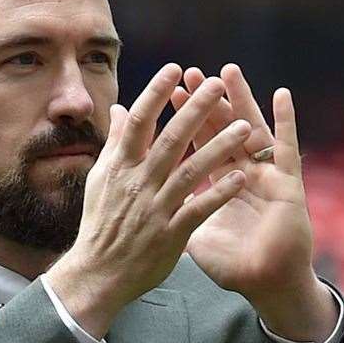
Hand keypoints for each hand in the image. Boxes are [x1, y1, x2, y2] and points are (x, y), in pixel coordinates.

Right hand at [45, 63, 255, 337]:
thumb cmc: (101, 224)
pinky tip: (242, 177)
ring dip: (219, 147)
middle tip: (218, 84)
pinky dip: (220, 193)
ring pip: (191, 171)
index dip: (156, 93)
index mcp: (119, 167)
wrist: (99, 273)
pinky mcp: (170, 233)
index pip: (139, 122)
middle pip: (170, 139)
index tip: (176, 69)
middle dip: (196, 109)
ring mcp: (155, 208)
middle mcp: (137, 183)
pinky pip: (200, 209)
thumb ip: (115, 143)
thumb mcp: (100, 180)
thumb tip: (120, 109)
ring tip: (245, 127)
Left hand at [171, 64, 334, 342]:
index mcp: (220, 183)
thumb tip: (146, 199)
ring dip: (240, 100)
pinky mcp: (287, 183)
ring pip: (251, 129)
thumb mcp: (192, 232)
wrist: (264, 286)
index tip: (170, 92)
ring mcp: (266, 175)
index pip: (198, 144)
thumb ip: (172, 209)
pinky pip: (287, 147)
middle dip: (206, 102)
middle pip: (222, 130)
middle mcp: (243, 173)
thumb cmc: (231, 265)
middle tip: (192, 74)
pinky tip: (282, 95)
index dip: (185, 119)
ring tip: (228, 72)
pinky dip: (286, 121)